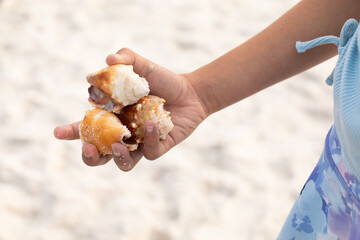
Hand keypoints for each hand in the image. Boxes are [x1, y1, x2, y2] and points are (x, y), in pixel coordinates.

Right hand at [54, 48, 206, 170]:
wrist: (190, 91)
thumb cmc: (163, 79)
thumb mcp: (143, 66)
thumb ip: (126, 58)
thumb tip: (108, 59)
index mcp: (112, 117)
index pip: (87, 127)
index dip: (71, 132)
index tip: (58, 133)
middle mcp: (123, 133)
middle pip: (100, 154)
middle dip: (90, 156)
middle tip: (89, 147)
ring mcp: (140, 143)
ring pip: (123, 162)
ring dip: (116, 157)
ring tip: (118, 145)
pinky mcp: (158, 147)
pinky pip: (150, 152)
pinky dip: (149, 140)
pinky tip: (152, 124)